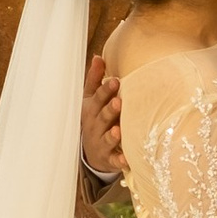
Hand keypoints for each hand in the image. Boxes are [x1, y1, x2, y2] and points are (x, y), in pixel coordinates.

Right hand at [80, 54, 125, 184]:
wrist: (90, 151)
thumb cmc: (95, 118)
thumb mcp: (90, 99)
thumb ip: (95, 79)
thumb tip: (98, 56)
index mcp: (92, 110)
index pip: (97, 99)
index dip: (105, 91)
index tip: (114, 81)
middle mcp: (95, 126)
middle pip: (102, 117)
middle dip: (109, 110)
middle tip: (118, 102)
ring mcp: (101, 143)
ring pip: (107, 139)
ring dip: (112, 135)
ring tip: (117, 131)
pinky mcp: (109, 158)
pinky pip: (114, 160)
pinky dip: (119, 161)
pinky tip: (126, 160)